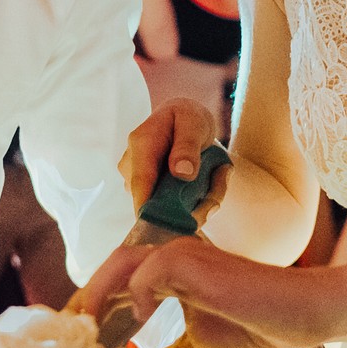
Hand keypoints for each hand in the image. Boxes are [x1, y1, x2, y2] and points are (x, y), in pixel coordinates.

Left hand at [76, 237, 328, 347]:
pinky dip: (137, 294)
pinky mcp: (194, 261)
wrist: (300, 316)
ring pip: (122, 262)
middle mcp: (171, 257)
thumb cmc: (256, 325)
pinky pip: (149, 271)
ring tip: (90, 331)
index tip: (77, 342)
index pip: (117, 283)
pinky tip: (139, 321)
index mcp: (169, 273)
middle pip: (110, 269)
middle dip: (84, 302)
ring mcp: (182, 255)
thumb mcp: (198, 346)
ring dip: (99, 295)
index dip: (92, 308)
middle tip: (70, 340)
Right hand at [121, 99, 227, 215]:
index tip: (170, 228)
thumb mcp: (194, 124)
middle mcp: (130, 165)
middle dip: (185, 208)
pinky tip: (203, 190)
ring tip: (213, 182)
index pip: (141, 183)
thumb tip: (181, 172)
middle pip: (152, 201)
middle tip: (215, 196)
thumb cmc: (188, 119)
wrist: (183, 122)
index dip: (152, 210)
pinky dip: (190, 205)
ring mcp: (135, 180)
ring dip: (191, 206)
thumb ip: (188, 146)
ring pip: (160, 208)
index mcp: (141, 144)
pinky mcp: (144, 191)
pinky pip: (166, 208)